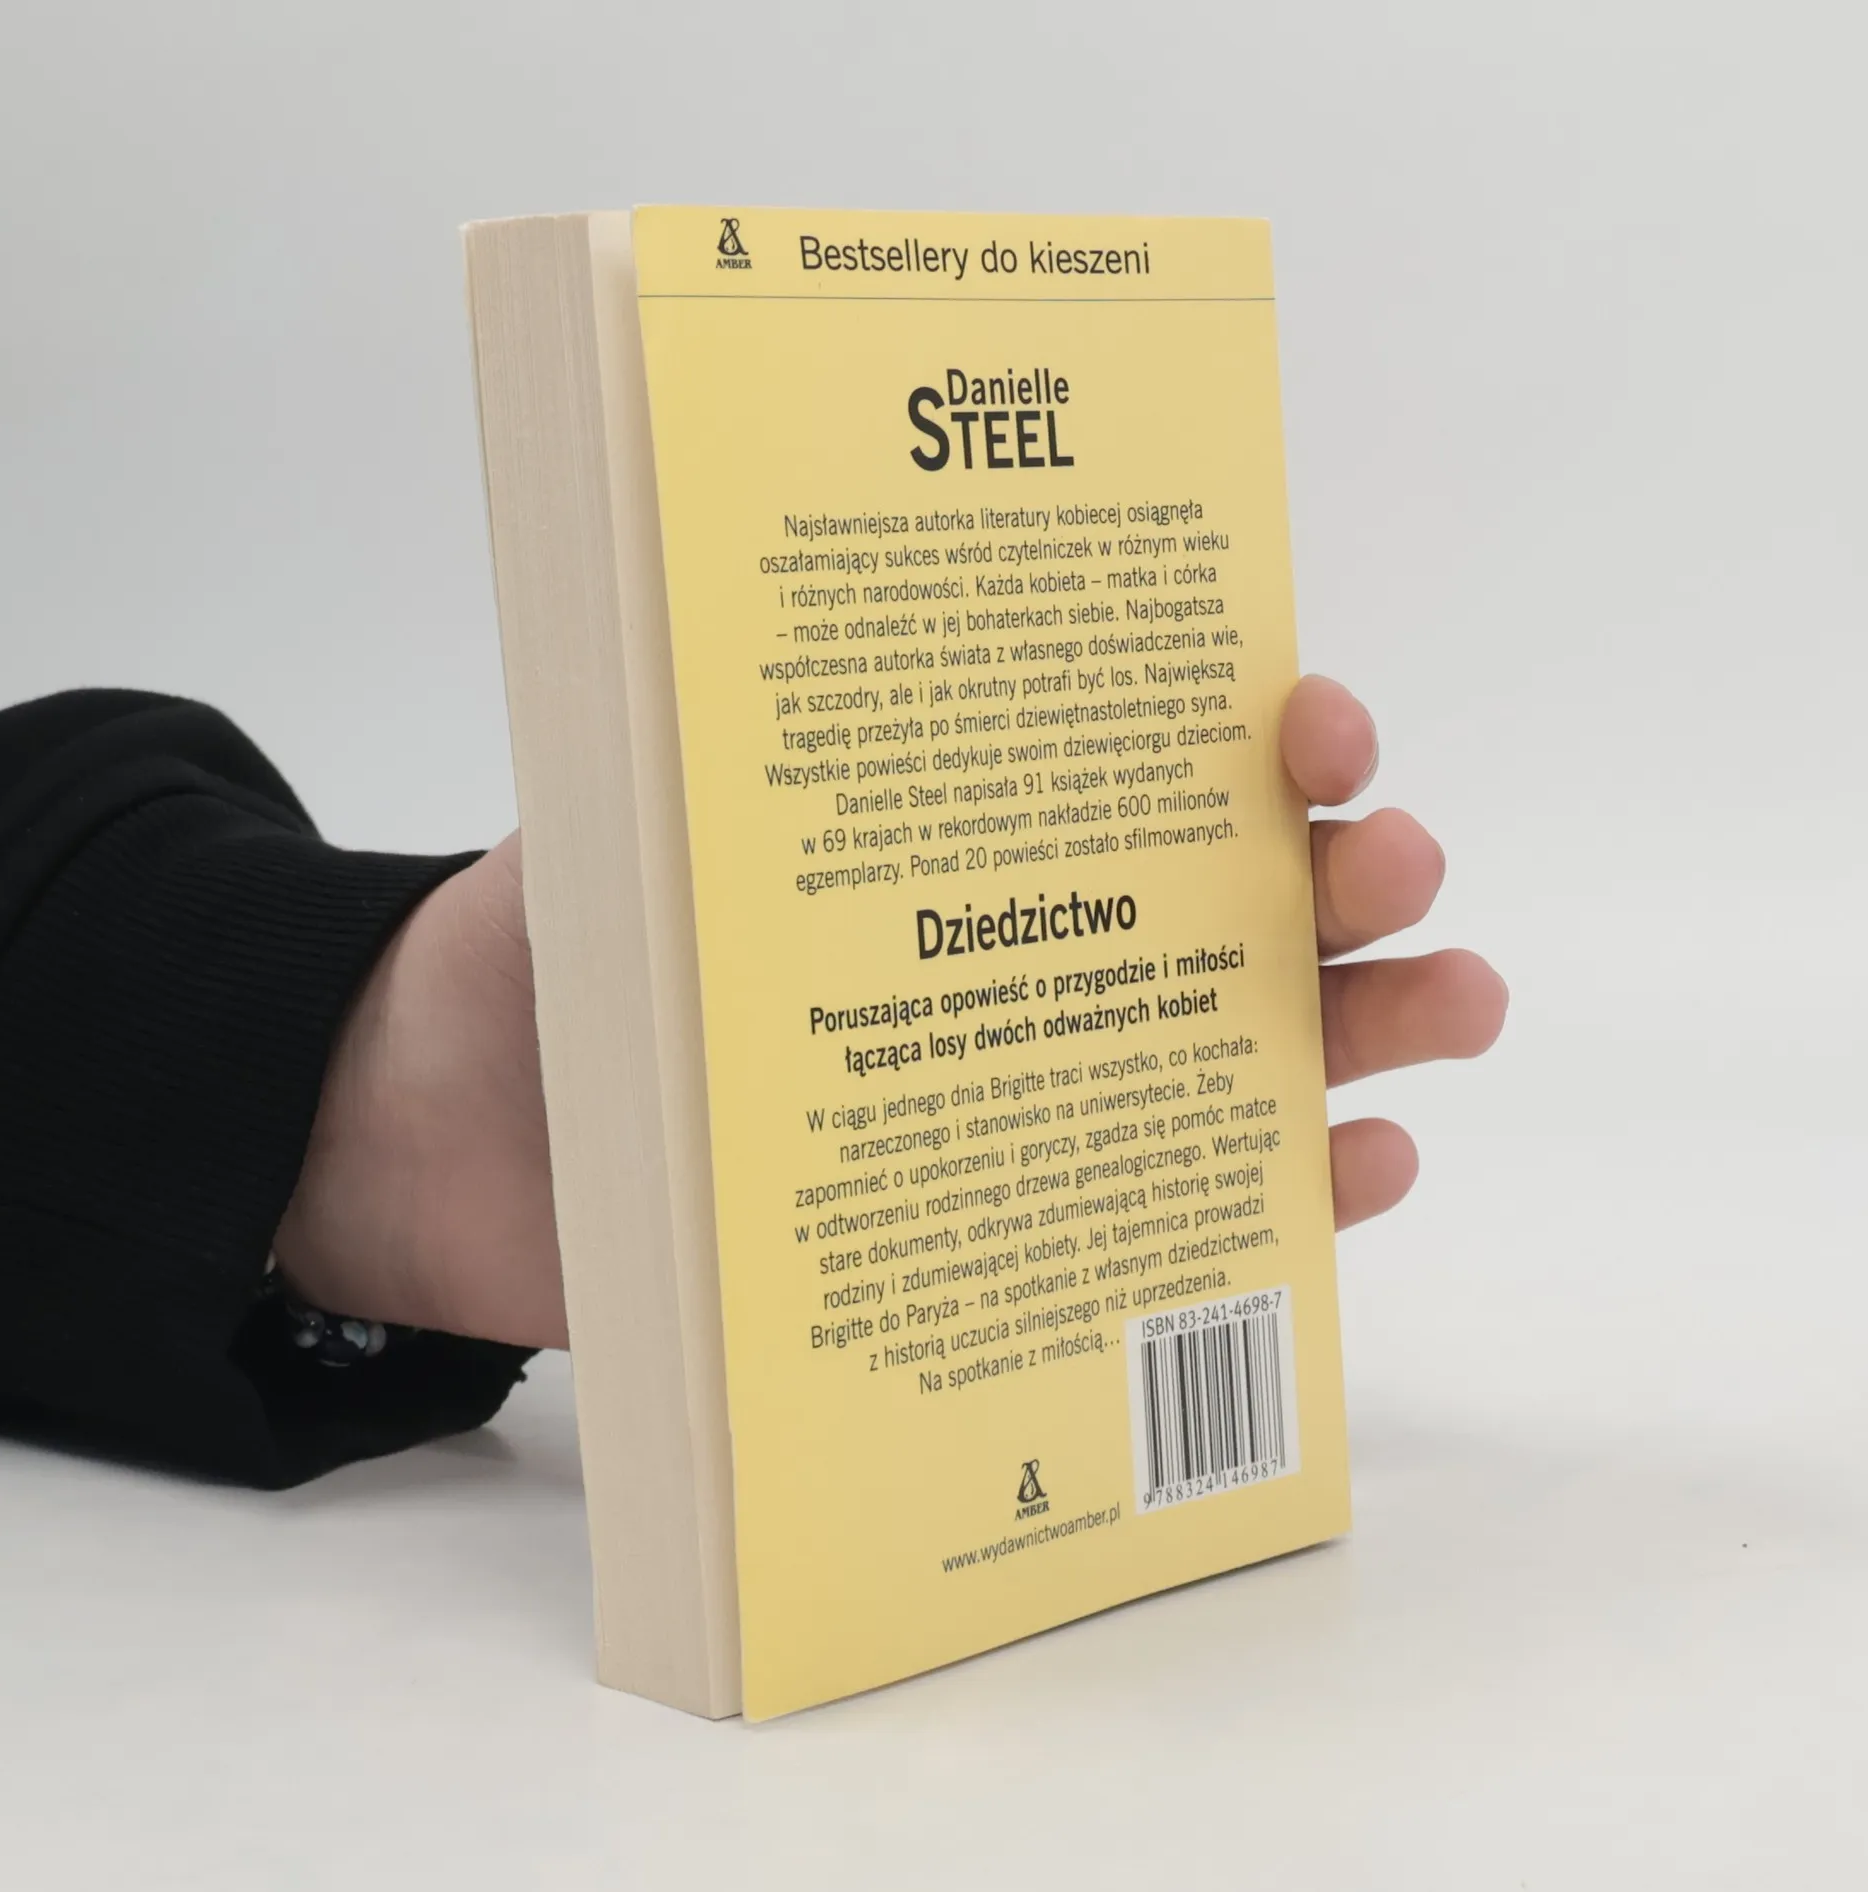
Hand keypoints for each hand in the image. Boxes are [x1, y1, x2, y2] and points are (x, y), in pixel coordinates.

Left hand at [275, 675, 1504, 1346]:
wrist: (458, 1142)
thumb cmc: (549, 957)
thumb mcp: (613, 819)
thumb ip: (689, 753)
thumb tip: (745, 652)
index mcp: (958, 821)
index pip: (1151, 756)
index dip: (1259, 729)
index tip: (1300, 722)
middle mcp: (1029, 936)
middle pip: (1245, 894)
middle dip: (1352, 866)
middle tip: (1382, 865)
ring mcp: (1040, 1082)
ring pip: (1258, 1041)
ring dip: (1378, 1016)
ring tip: (1448, 1003)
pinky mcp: (1015, 1223)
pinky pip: (1195, 1212)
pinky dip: (1294, 1190)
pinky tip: (1363, 1164)